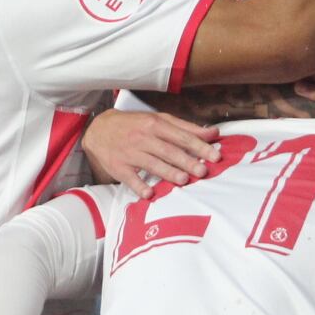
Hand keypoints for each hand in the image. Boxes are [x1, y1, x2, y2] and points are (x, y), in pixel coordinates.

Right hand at [82, 110, 219, 198]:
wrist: (99, 129)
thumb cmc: (135, 125)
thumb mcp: (158, 120)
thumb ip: (186, 127)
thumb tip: (213, 133)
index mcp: (156, 124)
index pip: (181, 136)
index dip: (199, 146)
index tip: (215, 155)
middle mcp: (143, 138)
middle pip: (168, 150)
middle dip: (186, 161)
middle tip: (203, 171)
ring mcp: (130, 153)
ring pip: (152, 164)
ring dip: (167, 172)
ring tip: (183, 180)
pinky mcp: (118, 167)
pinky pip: (130, 178)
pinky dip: (139, 186)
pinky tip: (149, 194)